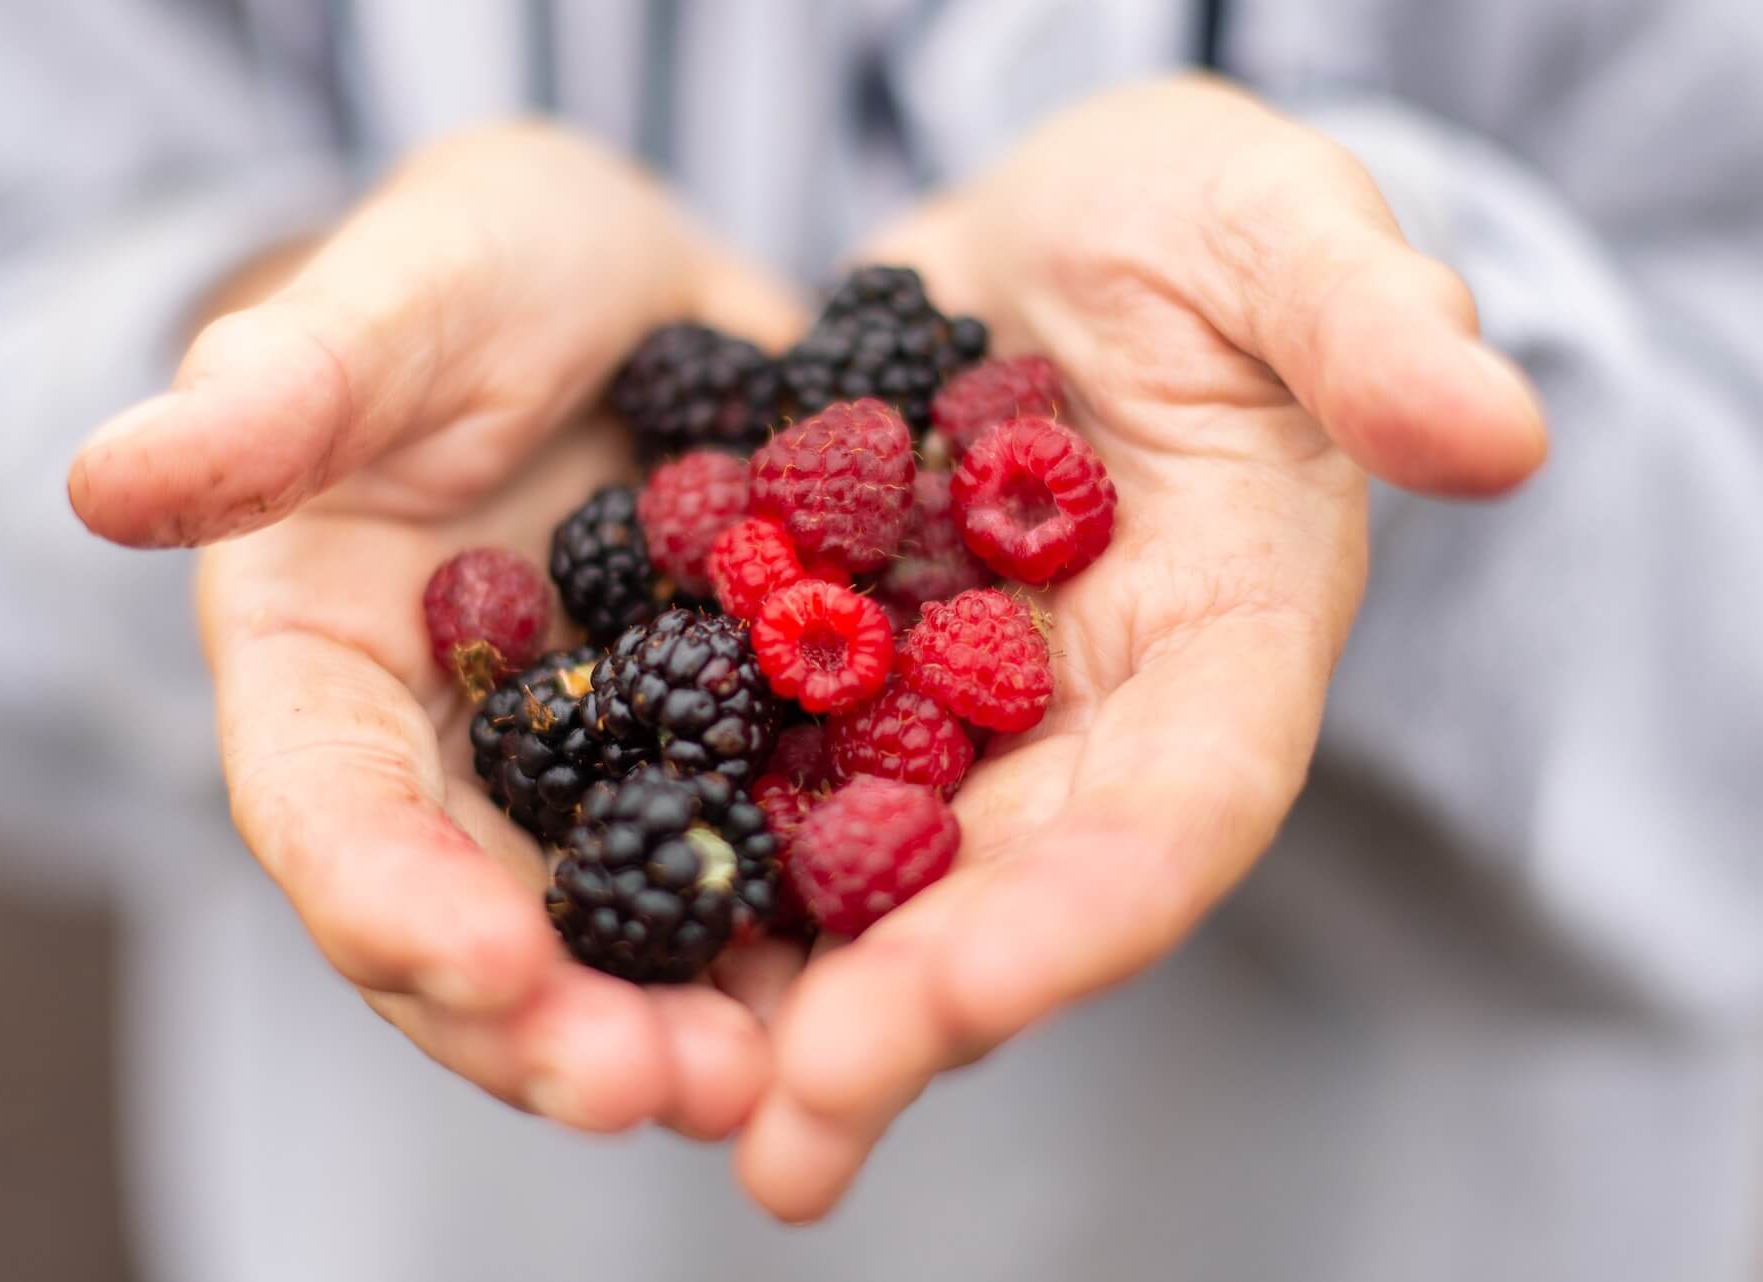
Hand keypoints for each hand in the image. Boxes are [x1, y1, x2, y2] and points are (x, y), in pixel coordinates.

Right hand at [69, 123, 809, 1137]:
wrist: (637, 287)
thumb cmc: (482, 267)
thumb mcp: (398, 297)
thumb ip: (279, 393)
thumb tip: (105, 478)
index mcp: (328, 667)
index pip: (328, 813)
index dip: (392, 901)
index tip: (482, 965)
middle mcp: (452, 759)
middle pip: (474, 928)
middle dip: (553, 1029)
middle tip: (656, 1093)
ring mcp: (594, 779)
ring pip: (617, 939)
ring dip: (688, 1029)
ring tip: (774, 1086)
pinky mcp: (723, 765)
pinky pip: (757, 869)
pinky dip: (805, 939)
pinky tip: (876, 979)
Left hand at [734, 77, 1545, 1219]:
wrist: (1052, 237)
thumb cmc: (1197, 224)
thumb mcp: (1280, 233)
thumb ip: (1366, 323)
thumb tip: (1497, 432)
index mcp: (1223, 647)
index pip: (1175, 813)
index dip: (1081, 917)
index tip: (960, 998)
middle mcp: (1086, 724)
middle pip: (1010, 898)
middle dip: (904, 1019)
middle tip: (786, 1137)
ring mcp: (955, 717)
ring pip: (877, 875)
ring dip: (784, 995)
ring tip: (665, 1093)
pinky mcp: (838, 674)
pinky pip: (762, 774)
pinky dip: (684, 846)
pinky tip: (591, 924)